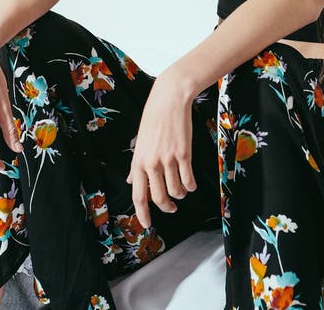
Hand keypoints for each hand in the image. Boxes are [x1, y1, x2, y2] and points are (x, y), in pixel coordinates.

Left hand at [125, 70, 196, 228]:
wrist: (169, 100)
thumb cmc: (154, 119)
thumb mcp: (140, 143)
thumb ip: (138, 165)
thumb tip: (132, 182)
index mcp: (138, 162)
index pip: (138, 196)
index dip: (143, 214)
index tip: (147, 224)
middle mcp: (151, 163)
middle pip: (158, 198)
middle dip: (166, 207)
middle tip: (171, 207)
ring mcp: (168, 159)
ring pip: (175, 191)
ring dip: (180, 195)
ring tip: (182, 190)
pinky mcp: (184, 154)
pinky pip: (188, 180)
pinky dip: (191, 186)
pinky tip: (191, 184)